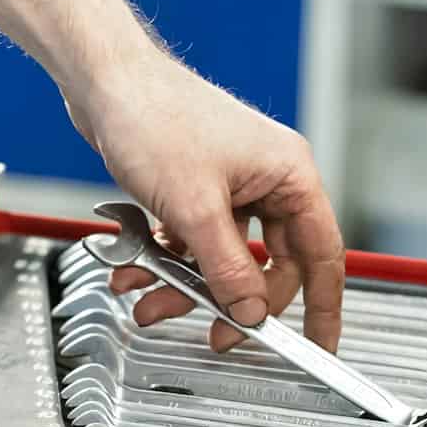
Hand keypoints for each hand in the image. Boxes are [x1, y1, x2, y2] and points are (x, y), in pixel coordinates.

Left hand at [67, 50, 345, 351]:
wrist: (102, 80)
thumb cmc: (154, 117)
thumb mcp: (195, 209)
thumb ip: (227, 269)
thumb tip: (251, 311)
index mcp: (289, 175)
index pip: (322, 255)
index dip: (324, 306)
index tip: (319, 346)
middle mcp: (268, 179)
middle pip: (268, 264)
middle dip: (233, 301)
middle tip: (214, 333)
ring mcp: (232, 183)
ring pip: (222, 256)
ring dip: (186, 285)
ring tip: (150, 302)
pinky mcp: (197, 186)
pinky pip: (193, 239)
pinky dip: (166, 260)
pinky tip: (134, 268)